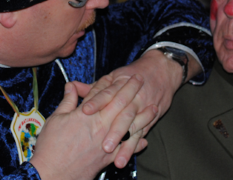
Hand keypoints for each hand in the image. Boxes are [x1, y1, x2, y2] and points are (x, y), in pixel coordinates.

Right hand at [30, 77, 155, 179]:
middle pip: (120, 104)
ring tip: (154, 107)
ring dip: (143, 116)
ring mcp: (107, 143)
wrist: (52, 174)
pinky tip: (144, 140)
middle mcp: (101, 127)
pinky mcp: (107, 159)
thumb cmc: (51, 146)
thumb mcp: (55, 119)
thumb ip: (67, 101)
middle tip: (140, 79)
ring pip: (130, 126)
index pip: (103, 93)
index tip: (120, 74)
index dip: (112, 82)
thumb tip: (71, 86)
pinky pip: (126, 150)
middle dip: (131, 90)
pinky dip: (136, 144)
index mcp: (87, 115)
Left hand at [81, 49, 199, 165]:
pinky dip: (133, 148)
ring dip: (125, 146)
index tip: (85, 111)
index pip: (106, 93)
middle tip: (104, 146)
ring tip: (116, 160)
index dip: (96, 101)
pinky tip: (124, 157)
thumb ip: (93, 87)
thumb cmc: (131, 76)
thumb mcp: (113, 77)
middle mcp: (132, 98)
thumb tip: (71, 86)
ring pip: (133, 129)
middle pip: (122, 115)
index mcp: (119, 84)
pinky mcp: (148, 121)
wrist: (161, 71)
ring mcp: (141, 110)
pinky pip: (140, 136)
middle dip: (114, 132)